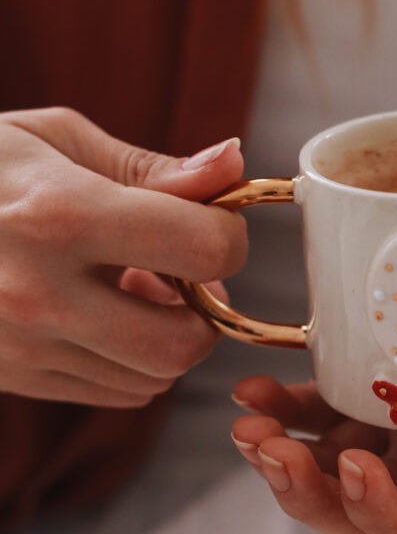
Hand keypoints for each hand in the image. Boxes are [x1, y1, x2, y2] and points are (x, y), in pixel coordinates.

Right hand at [0, 107, 247, 406]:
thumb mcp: (54, 141)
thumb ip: (152, 167)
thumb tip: (237, 165)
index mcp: (60, 215)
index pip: (203, 248)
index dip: (227, 235)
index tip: (212, 222)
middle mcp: (39, 293)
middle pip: (183, 344)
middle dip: (206, 311)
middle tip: (187, 273)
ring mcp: (20, 346)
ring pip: (152, 379)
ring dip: (167, 337)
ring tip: (134, 287)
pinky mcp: (11, 377)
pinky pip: (115, 393)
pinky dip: (130, 361)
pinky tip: (102, 314)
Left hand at [231, 223, 396, 533]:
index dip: (379, 513)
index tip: (353, 465)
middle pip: (356, 507)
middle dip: (305, 493)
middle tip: (268, 447)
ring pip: (327, 461)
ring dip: (280, 452)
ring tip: (247, 418)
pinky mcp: (386, 370)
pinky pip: (325, 403)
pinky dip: (286, 402)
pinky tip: (257, 382)